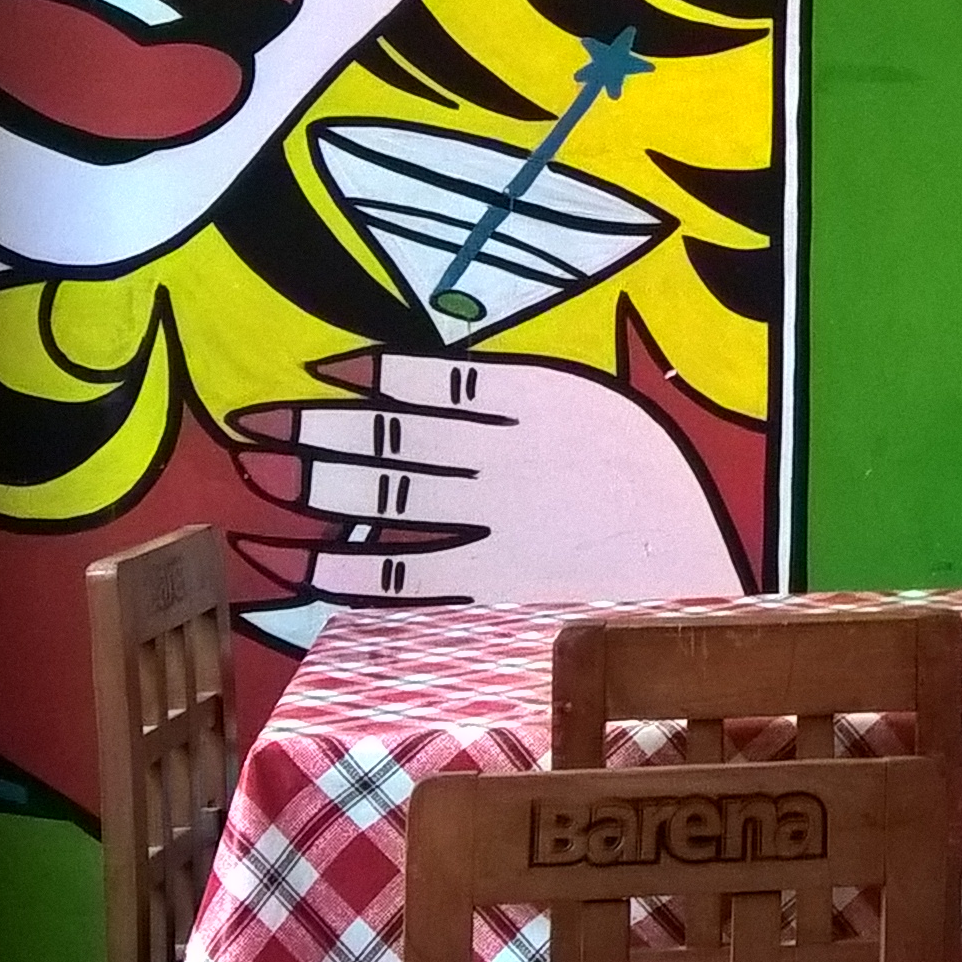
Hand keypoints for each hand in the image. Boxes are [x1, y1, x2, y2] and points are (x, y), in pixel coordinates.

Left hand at [234, 350, 747, 604]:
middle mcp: (519, 460)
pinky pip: (403, 580)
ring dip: (315, 492)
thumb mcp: (597, 412)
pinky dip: (342, 570)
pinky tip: (298, 561)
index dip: (371, 375)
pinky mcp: (497, 589)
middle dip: (317, 433)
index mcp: (549, 403)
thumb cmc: (642, 487)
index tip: (320, 372)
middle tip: (255, 429)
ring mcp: (505, 527)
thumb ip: (513, 395)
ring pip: (387, 505)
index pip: (438, 380)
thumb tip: (413, 380)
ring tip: (262, 482)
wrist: (706, 580)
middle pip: (397, 439)